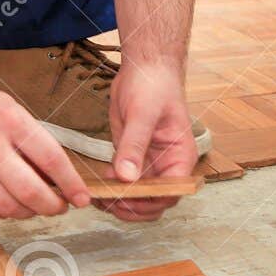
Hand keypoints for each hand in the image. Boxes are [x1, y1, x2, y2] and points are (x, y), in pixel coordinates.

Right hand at [0, 76, 90, 218]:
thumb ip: (32, 140)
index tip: (82, 196)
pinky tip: (11, 204)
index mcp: (10, 120)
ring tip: (37, 205)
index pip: (52, 159)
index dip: (72, 183)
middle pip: (32, 192)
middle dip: (54, 206)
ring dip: (30, 212)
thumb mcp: (9, 108)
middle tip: (61, 206)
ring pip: (10, 207)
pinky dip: (4, 213)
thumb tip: (58, 175)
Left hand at [104, 58, 197, 222]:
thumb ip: (134, 146)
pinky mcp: (132, 159)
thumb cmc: (153, 85)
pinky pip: (124, 183)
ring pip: (138, 197)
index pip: (172, 192)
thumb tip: (127, 177)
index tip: (126, 199)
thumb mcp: (142, 114)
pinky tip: (95, 186)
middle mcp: (168, 166)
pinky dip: (111, 189)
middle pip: (155, 202)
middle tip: (106, 201)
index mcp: (180, 157)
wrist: (144, 67)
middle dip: (133, 207)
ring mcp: (150, 165)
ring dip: (119, 202)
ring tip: (97, 196)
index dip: (151, 202)